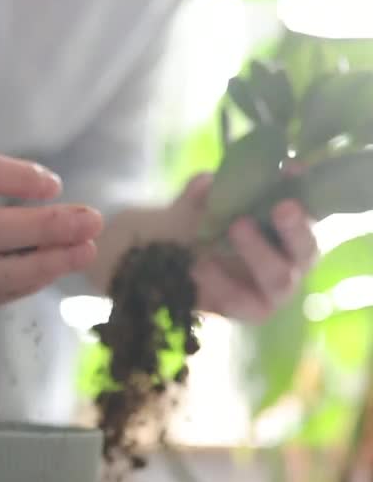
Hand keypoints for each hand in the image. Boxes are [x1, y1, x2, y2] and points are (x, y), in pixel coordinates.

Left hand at [170, 175, 318, 322]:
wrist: (173, 267)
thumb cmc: (200, 229)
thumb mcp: (197, 205)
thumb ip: (201, 192)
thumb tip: (206, 183)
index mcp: (291, 230)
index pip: (308, 209)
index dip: (302, 190)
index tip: (291, 170)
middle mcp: (291, 261)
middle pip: (306, 249)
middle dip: (295, 228)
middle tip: (281, 207)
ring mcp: (274, 290)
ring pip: (279, 278)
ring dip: (259, 252)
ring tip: (235, 228)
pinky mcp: (251, 312)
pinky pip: (240, 301)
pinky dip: (220, 281)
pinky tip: (199, 265)